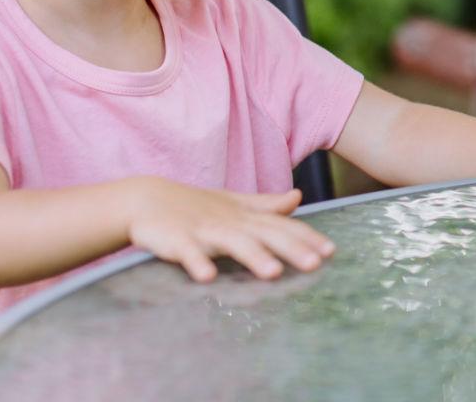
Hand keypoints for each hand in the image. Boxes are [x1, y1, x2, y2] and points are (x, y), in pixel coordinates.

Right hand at [125, 179, 335, 281]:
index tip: (331, 252)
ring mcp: (202, 230)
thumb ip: (266, 205)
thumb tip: (297, 198)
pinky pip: (187, 252)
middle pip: (264, 235)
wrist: (145, 199)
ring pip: (231, 243)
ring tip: (272, 273)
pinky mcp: (175, 240)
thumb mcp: (233, 204)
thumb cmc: (193, 206)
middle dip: (290, 248)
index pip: (281, 226)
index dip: (306, 237)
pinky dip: (197, 262)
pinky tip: (207, 277)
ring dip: (252, 256)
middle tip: (315, 264)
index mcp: (244, 216)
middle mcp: (229, 222)